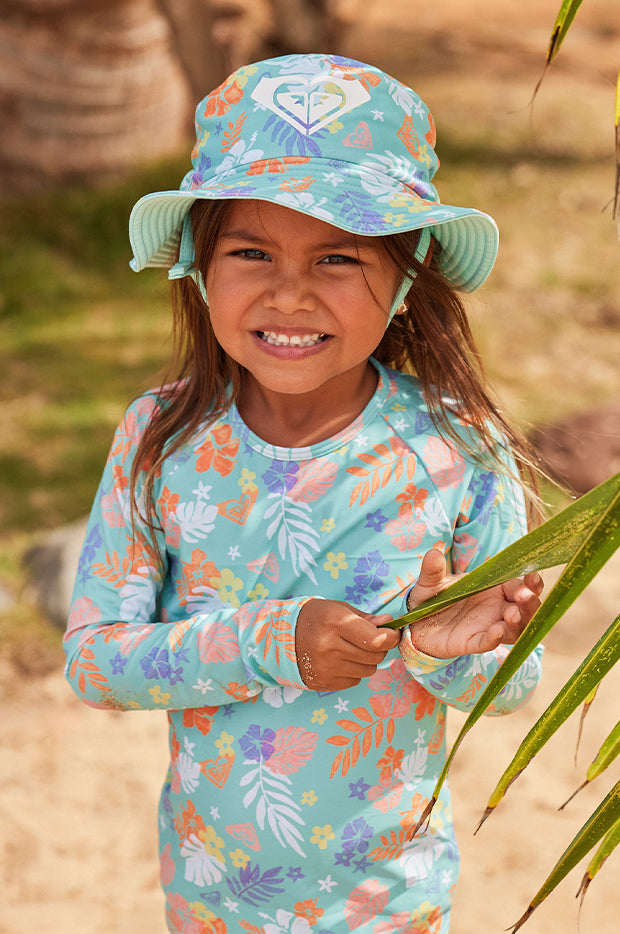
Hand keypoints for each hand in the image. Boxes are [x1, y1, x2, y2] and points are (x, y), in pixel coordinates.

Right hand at [295, 599, 398, 690]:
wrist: (280, 638)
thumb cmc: (315, 618)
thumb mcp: (338, 608)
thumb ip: (366, 618)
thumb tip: (389, 625)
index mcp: (336, 623)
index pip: (377, 640)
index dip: (391, 638)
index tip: (392, 633)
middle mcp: (330, 647)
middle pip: (375, 656)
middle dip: (379, 648)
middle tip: (371, 640)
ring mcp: (326, 667)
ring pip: (368, 671)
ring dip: (367, 661)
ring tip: (352, 649)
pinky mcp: (323, 682)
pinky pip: (355, 681)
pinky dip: (354, 671)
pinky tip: (341, 660)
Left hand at [405, 548, 543, 657]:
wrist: (417, 622)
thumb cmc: (434, 597)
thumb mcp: (431, 580)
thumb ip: (433, 568)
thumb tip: (433, 553)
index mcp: (495, 589)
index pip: (521, 585)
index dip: (530, 583)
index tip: (532, 577)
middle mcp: (498, 609)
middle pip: (526, 609)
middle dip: (530, 602)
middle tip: (525, 595)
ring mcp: (488, 627)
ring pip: (514, 629)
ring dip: (518, 622)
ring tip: (512, 613)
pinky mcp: (473, 643)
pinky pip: (487, 642)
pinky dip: (494, 638)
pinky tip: (496, 631)